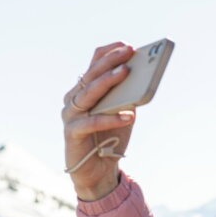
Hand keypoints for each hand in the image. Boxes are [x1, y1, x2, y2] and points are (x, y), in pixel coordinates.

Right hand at [61, 42, 136, 200]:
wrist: (98, 172)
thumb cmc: (110, 139)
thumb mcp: (122, 113)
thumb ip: (127, 97)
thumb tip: (144, 79)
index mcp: (84, 91)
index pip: (93, 64)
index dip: (108, 53)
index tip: (126, 44)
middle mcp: (73, 99)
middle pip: (91, 75)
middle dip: (110, 61)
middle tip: (128, 51)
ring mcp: (70, 115)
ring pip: (88, 93)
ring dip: (108, 82)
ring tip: (126, 73)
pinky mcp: (72, 133)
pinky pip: (92, 122)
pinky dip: (111, 118)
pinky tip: (128, 115)